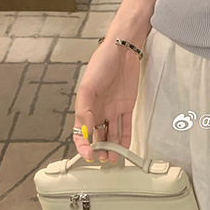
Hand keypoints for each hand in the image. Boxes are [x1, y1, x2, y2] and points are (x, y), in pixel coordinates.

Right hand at [73, 40, 140, 163]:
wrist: (123, 51)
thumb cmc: (101, 64)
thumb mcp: (88, 87)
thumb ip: (85, 110)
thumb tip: (86, 130)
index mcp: (85, 106)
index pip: (81, 131)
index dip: (83, 144)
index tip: (88, 155)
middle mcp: (98, 110)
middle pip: (97, 135)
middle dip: (100, 149)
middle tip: (104, 159)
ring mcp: (113, 110)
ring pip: (112, 133)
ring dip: (113, 147)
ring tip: (115, 158)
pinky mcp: (127, 107)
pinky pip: (126, 126)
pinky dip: (126, 138)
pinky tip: (126, 148)